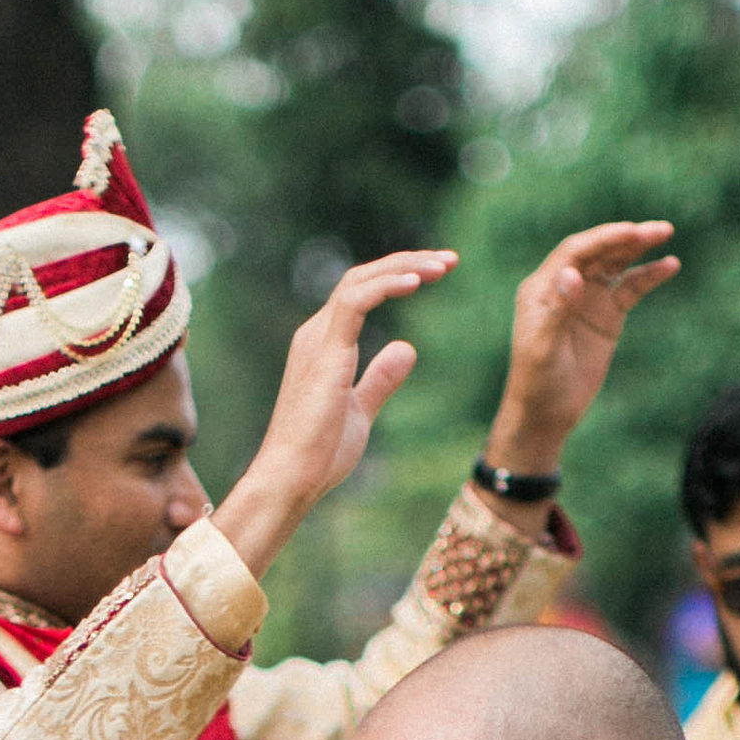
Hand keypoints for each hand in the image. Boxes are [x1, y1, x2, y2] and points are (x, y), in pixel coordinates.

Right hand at [213, 248, 456, 577]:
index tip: (438, 273)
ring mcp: (318, 339)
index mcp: (325, 345)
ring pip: (360, 281)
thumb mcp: (360, 411)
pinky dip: (387, 286)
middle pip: (363, 278)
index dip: (399, 277)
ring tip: (443, 266)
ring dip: (404, 267)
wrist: (290, 478)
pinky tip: (417, 282)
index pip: (362, 293)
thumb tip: (406, 347)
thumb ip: (380, 379)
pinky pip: (355, 301)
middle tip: (450, 261)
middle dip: (408, 262)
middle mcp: (317, 333)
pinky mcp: (324, 351)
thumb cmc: (319, 454)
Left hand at [484, 221, 679, 482]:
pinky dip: (649, 276)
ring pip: (616, 265)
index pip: (575, 252)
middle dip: (627, 238)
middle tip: (659, 229)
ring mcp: (588, 299)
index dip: (603, 239)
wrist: (546, 414)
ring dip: (640, 248)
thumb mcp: (544, 348)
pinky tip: (670, 266)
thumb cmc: (536, 382)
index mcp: (542, 288)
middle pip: (599, 252)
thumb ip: (558, 310)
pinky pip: (630, 288)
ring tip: (666, 234)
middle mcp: (565, 285)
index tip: (631, 232)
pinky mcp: (607, 316)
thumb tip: (573, 274)